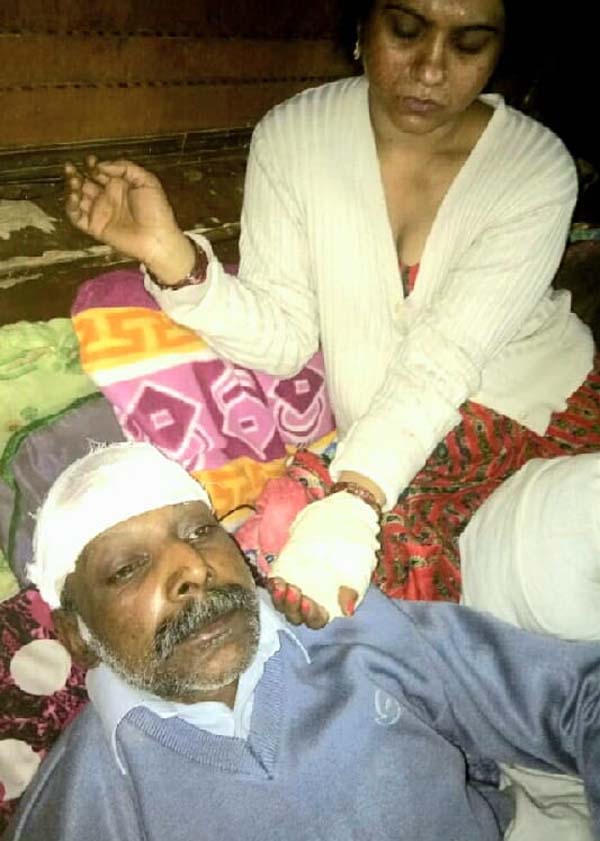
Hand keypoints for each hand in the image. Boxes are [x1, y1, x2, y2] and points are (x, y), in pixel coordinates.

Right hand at [64, 156, 194, 282]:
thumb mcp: (147, 181)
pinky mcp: (95, 228)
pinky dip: (71, 207)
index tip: (90, 161)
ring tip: (73, 181)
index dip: (92, 165)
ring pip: (79, 198)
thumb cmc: (156, 211)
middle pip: (85, 183)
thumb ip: (125, 168)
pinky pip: (77, 217)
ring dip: (72, 188)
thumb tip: (102, 165)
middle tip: (70, 168)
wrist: (157, 238)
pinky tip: (73, 197)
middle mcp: (108, 198)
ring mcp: (101, 213)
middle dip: (76, 174)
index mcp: (120, 186)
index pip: (99, 172)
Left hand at [267, 491, 380, 625]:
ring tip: (281, 585)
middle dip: (292, 606)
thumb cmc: (350, 557)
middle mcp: (307, 603)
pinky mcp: (284, 577)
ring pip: (282, 603)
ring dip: (279, 597)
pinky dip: (273, 585)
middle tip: (294, 592)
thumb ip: (351, 590)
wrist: (338, 533)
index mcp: (326, 607)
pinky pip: (275, 586)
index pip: (317, 620)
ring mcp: (293, 591)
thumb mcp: (356, 572)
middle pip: (295, 615)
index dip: (312, 615)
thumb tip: (347, 611)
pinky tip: (275, 579)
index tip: (310, 604)